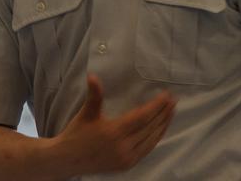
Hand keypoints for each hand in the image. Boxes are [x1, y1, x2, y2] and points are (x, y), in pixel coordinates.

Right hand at [52, 74, 176, 176]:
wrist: (66, 160)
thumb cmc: (76, 135)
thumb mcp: (86, 114)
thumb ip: (94, 95)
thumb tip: (93, 76)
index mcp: (114, 132)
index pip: (143, 116)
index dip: (156, 106)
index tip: (167, 96)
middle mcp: (123, 147)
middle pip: (150, 128)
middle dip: (163, 114)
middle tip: (173, 102)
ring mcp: (126, 158)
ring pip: (151, 140)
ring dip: (162, 126)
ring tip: (170, 113)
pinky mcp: (126, 165)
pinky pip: (146, 150)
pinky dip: (155, 139)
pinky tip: (159, 130)